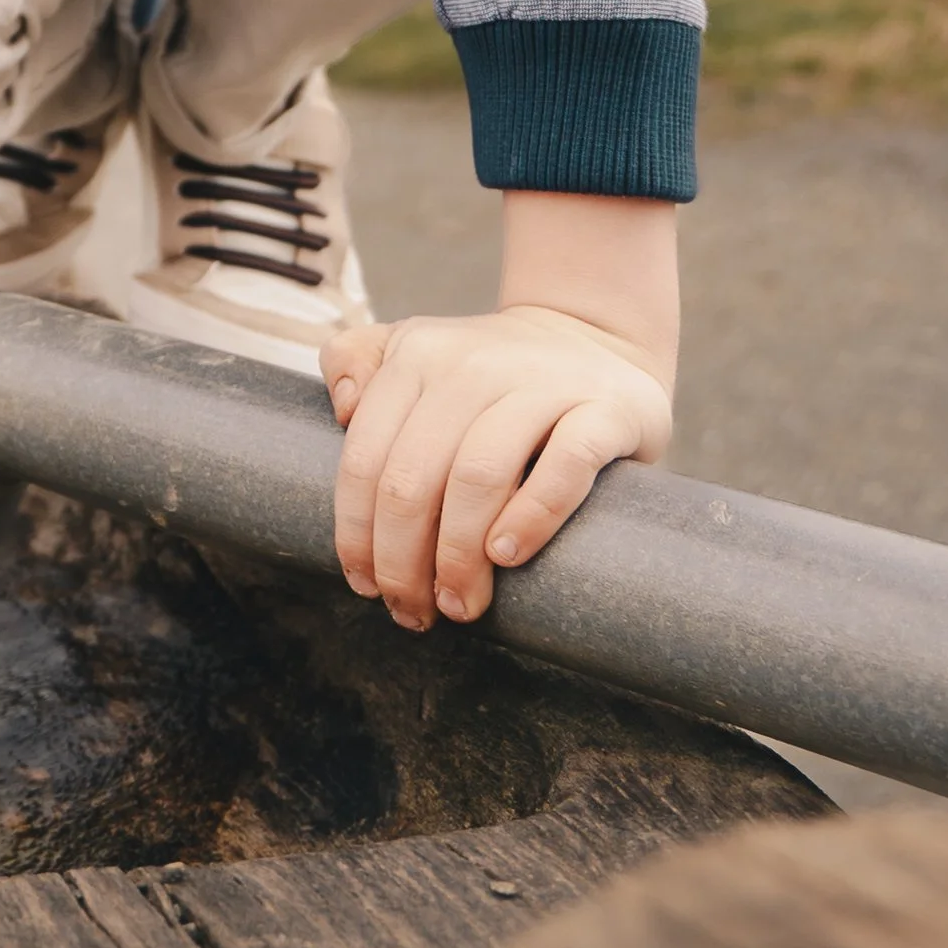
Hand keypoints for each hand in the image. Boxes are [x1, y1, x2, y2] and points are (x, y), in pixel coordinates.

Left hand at [322, 303, 673, 629]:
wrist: (592, 337)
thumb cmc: (486, 371)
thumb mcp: (411, 349)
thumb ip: (355, 361)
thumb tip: (342, 409)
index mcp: (416, 356)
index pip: (366, 458)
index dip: (356, 533)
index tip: (365, 584)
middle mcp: (473, 365)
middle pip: (414, 478)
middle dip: (402, 561)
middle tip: (412, 611)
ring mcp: (543, 385)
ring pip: (479, 476)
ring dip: (458, 556)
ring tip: (458, 603)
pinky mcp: (605, 410)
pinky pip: (566, 465)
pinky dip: (533, 516)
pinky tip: (507, 555)